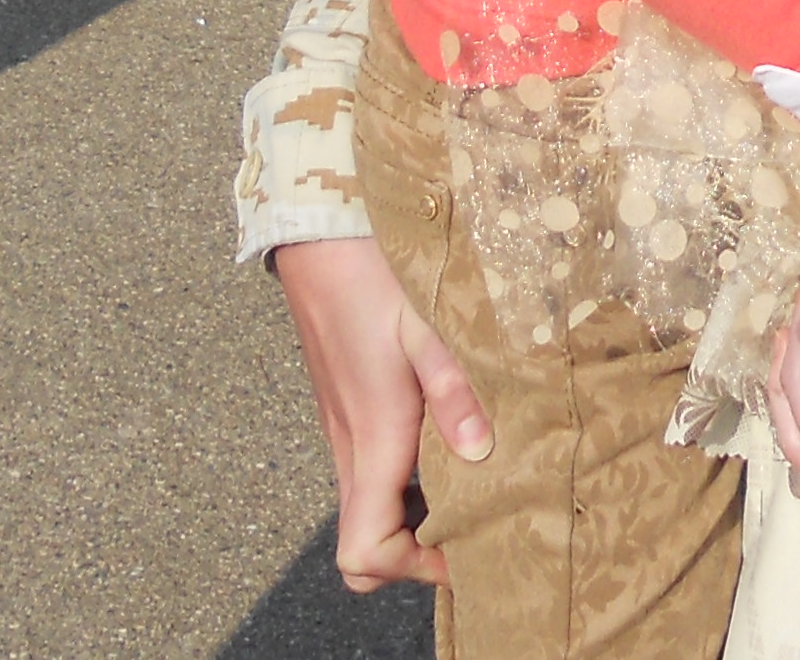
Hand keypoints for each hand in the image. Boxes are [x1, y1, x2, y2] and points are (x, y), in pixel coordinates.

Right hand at [273, 238, 490, 591]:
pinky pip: (369, 472)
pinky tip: (447, 437)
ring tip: (474, 483)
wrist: (319, 232)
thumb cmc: (374, 273)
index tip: (464, 546)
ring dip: (413, 516)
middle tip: (478, 523)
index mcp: (372, 438)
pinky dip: (404, 481)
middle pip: (365, 545)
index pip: (364, 553)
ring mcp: (343, 426)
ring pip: (367, 508)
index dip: (412, 568)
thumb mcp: (427, 325)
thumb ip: (453, 389)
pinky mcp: (346, 406)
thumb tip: (479, 453)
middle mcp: (350, 444)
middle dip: (419, 554)